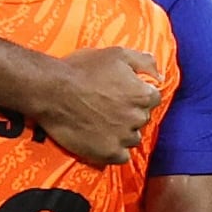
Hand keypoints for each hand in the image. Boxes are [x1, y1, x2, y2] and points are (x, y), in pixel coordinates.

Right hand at [37, 47, 161, 167]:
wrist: (52, 91)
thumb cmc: (82, 70)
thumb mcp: (117, 54)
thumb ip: (144, 62)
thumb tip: (160, 75)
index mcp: (142, 95)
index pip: (153, 99)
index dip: (137, 95)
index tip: (122, 94)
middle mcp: (137, 118)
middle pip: (142, 119)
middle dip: (129, 113)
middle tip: (108, 107)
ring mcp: (123, 137)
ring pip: (132, 138)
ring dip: (123, 133)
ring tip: (102, 123)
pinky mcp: (108, 153)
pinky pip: (121, 157)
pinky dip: (114, 150)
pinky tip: (101, 140)